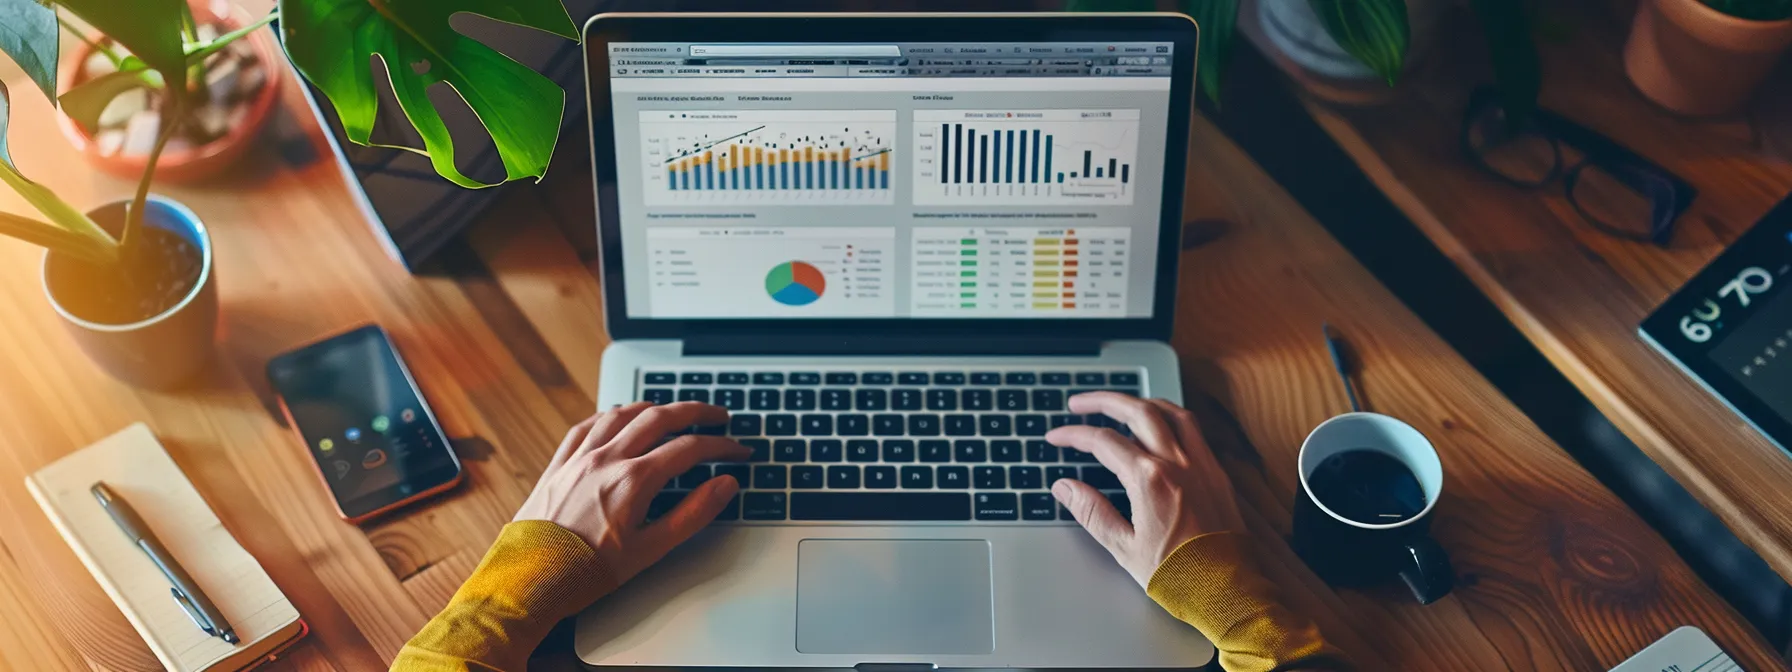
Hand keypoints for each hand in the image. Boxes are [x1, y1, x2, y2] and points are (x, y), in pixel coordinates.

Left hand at [514, 402, 748, 583]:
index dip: (721, 446)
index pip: (690, 449)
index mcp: (633, 480)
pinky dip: (609, 415)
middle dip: (696, 412)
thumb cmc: (585, 572)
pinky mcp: (558, 465)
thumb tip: (724, 485)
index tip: (738, 450)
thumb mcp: (650, 550)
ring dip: (654, 407)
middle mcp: (606, 459)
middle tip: (718, 416)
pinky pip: (586, 426)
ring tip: (673, 411)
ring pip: (622, 414)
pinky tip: (617, 417)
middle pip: (660, 418)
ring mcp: (579, 458)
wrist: (528, 581)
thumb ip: (693, 513)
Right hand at [1048, 392, 1246, 587]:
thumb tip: (1065, 487)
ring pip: (1171, 412)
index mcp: (1150, 480)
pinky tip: (1160, 425)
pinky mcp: (1217, 473)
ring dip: (1141, 402)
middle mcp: (1178, 463)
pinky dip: (1171, 417)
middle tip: (1079, 402)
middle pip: (1137, 411)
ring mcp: (1202, 464)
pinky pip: (1194, 430)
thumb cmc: (1179, 576)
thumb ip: (1091, 511)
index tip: (1056, 436)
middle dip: (1104, 400)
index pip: (1103, 441)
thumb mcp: (1124, 547)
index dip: (1074, 435)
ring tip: (1119, 405)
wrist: (1227, 591)